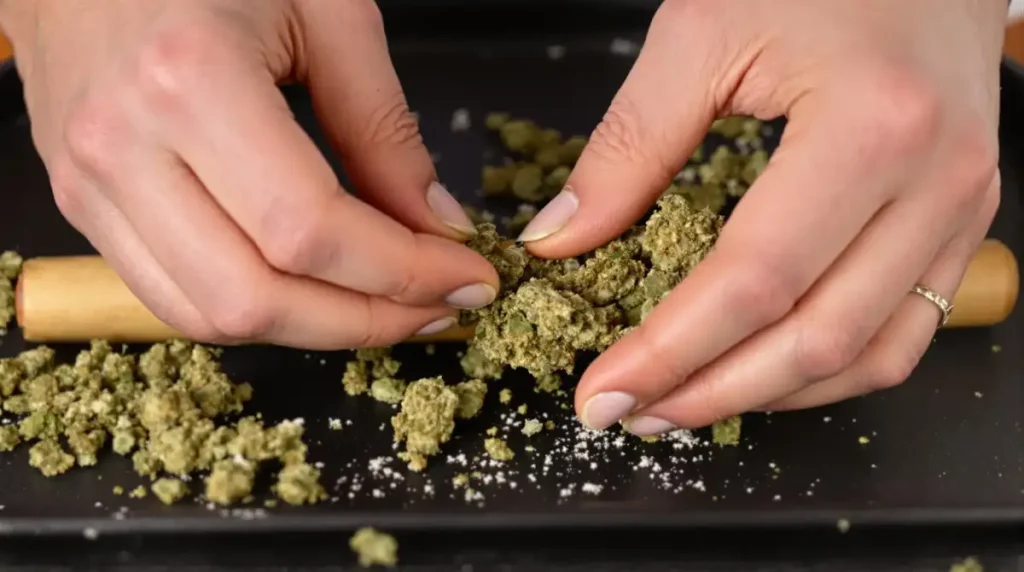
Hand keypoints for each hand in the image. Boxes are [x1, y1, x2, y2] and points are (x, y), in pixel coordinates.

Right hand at [0, 0, 496, 348]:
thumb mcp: (327, 13)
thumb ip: (384, 128)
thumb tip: (438, 226)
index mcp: (191, 78)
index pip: (310, 229)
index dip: (405, 272)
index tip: (469, 278)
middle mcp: (124, 145)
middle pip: (257, 297)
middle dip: (369, 319)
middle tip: (439, 307)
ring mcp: (91, 184)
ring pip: (211, 318)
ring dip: (316, 331)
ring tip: (387, 307)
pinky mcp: (84, 206)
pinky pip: (172, 299)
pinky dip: (257, 315)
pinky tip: (315, 293)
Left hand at [518, 0, 1005, 431]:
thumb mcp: (701, 35)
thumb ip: (628, 147)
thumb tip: (561, 241)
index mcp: (870, 126)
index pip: (754, 280)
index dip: (669, 351)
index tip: (602, 390)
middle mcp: (935, 182)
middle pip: (816, 338)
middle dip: (709, 393)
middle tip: (631, 414)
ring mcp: (962, 208)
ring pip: (870, 356)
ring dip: (767, 397)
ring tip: (681, 405)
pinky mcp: (963, 221)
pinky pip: (904, 331)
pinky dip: (825, 369)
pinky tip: (758, 373)